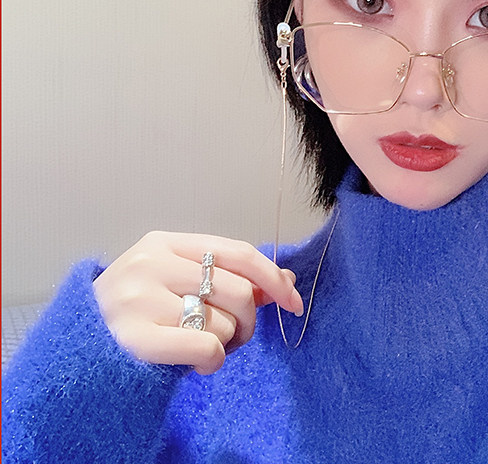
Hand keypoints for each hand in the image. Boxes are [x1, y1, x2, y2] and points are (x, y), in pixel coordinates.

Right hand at [93, 231, 302, 374]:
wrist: (75, 348)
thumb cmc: (137, 312)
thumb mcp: (178, 282)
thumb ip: (227, 277)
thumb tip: (284, 280)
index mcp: (166, 243)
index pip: (239, 252)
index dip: (273, 277)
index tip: (293, 301)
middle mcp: (152, 263)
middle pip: (238, 290)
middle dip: (249, 320)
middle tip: (236, 336)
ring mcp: (140, 298)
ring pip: (223, 322)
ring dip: (227, 343)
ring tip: (205, 347)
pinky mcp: (135, 337)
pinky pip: (207, 348)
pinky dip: (214, 361)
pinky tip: (196, 363)